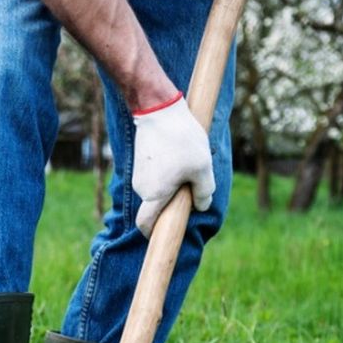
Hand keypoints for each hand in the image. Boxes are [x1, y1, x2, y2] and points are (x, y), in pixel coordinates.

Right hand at [131, 94, 214, 236]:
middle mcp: (142, 188)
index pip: (145, 224)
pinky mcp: (139, 161)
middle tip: (190, 184)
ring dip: (169, 184)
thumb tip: (201, 206)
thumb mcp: (203, 167)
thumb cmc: (182, 140)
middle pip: (155, 205)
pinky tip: (175, 153)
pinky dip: (164, 172)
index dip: (152, 233)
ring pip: (155, 189)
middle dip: (171, 201)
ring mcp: (138, 174)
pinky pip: (152, 175)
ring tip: (184, 162)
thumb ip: (204, 192)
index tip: (162, 233)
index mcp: (155, 195)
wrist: (158, 109)